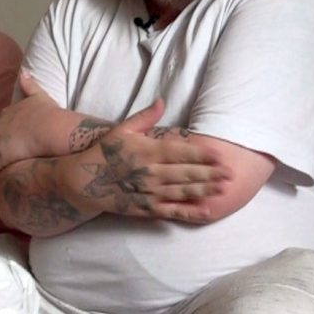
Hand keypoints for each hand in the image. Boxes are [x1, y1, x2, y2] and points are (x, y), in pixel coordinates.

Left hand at [0, 71, 71, 171]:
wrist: (51, 131)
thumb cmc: (49, 114)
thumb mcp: (40, 96)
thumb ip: (30, 84)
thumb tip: (24, 72)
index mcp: (5, 115)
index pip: (3, 127)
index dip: (13, 135)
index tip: (22, 140)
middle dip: (7, 148)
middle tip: (21, 156)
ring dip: (5, 162)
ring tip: (18, 170)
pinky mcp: (0, 161)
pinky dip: (4, 175)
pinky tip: (13, 179)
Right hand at [75, 99, 229, 222]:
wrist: (82, 181)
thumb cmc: (104, 152)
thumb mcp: (122, 130)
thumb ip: (145, 117)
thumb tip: (162, 100)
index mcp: (147, 151)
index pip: (181, 152)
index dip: (202, 154)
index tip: (220, 154)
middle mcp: (151, 172)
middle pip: (187, 173)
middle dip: (211, 173)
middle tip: (231, 173)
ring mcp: (149, 192)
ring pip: (183, 191)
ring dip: (206, 190)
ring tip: (224, 188)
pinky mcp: (146, 208)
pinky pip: (172, 211)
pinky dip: (190, 212)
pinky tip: (207, 211)